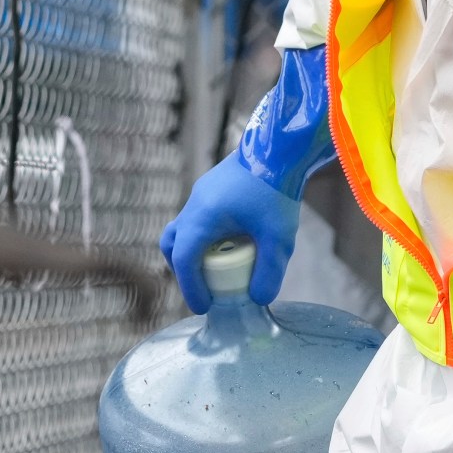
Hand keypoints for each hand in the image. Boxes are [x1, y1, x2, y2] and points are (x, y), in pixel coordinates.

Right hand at [158, 152, 298, 312]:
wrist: (279, 146)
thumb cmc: (277, 190)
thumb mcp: (279, 238)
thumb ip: (269, 272)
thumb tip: (258, 299)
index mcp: (203, 218)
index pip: (185, 260)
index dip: (191, 287)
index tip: (204, 306)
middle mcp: (195, 205)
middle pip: (173, 244)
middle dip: (184, 270)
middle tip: (205, 288)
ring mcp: (201, 193)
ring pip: (182, 228)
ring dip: (193, 251)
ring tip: (218, 266)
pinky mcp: (212, 187)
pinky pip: (196, 217)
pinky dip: (204, 235)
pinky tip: (232, 240)